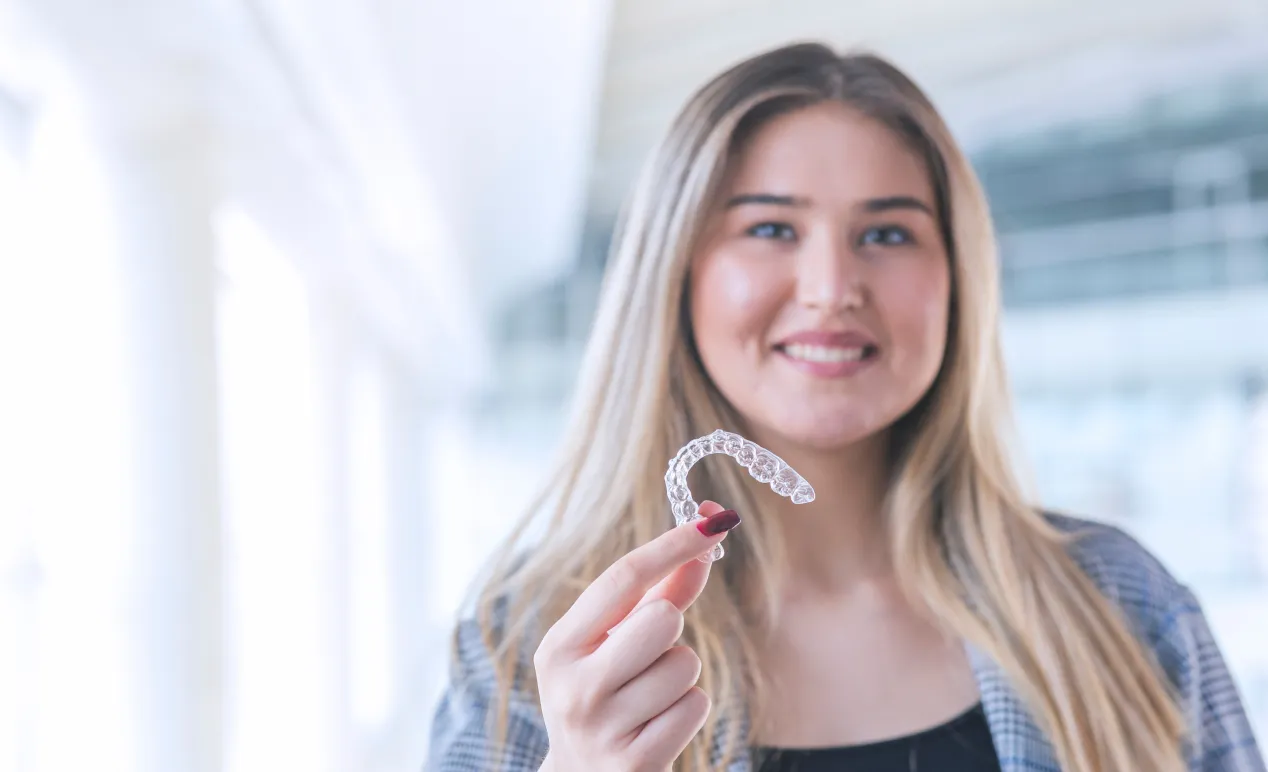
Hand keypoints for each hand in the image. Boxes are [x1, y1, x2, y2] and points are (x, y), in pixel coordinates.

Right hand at [534, 501, 740, 771]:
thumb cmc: (605, 694)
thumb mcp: (613, 643)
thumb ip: (660, 591)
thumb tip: (706, 532)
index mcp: (560, 645)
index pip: (622, 578)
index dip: (673, 544)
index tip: (713, 517)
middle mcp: (573, 685)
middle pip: (661, 619)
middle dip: (669, 631)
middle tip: (646, 656)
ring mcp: (602, 726)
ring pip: (684, 663)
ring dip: (679, 676)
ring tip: (648, 698)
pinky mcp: (635, 760)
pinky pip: (695, 705)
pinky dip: (687, 710)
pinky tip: (657, 725)